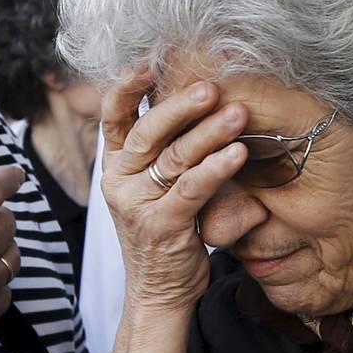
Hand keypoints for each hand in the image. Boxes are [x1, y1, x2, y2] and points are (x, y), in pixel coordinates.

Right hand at [99, 71, 250, 314]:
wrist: (159, 292)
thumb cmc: (167, 231)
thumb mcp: (157, 185)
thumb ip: (167, 149)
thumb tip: (200, 98)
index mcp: (117, 164)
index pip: (113, 116)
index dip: (128, 86)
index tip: (150, 60)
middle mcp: (120, 181)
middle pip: (148, 131)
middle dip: (180, 105)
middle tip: (212, 85)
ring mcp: (136, 204)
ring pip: (174, 158)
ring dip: (210, 132)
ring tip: (239, 113)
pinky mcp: (161, 226)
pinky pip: (191, 189)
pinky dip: (216, 169)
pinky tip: (237, 153)